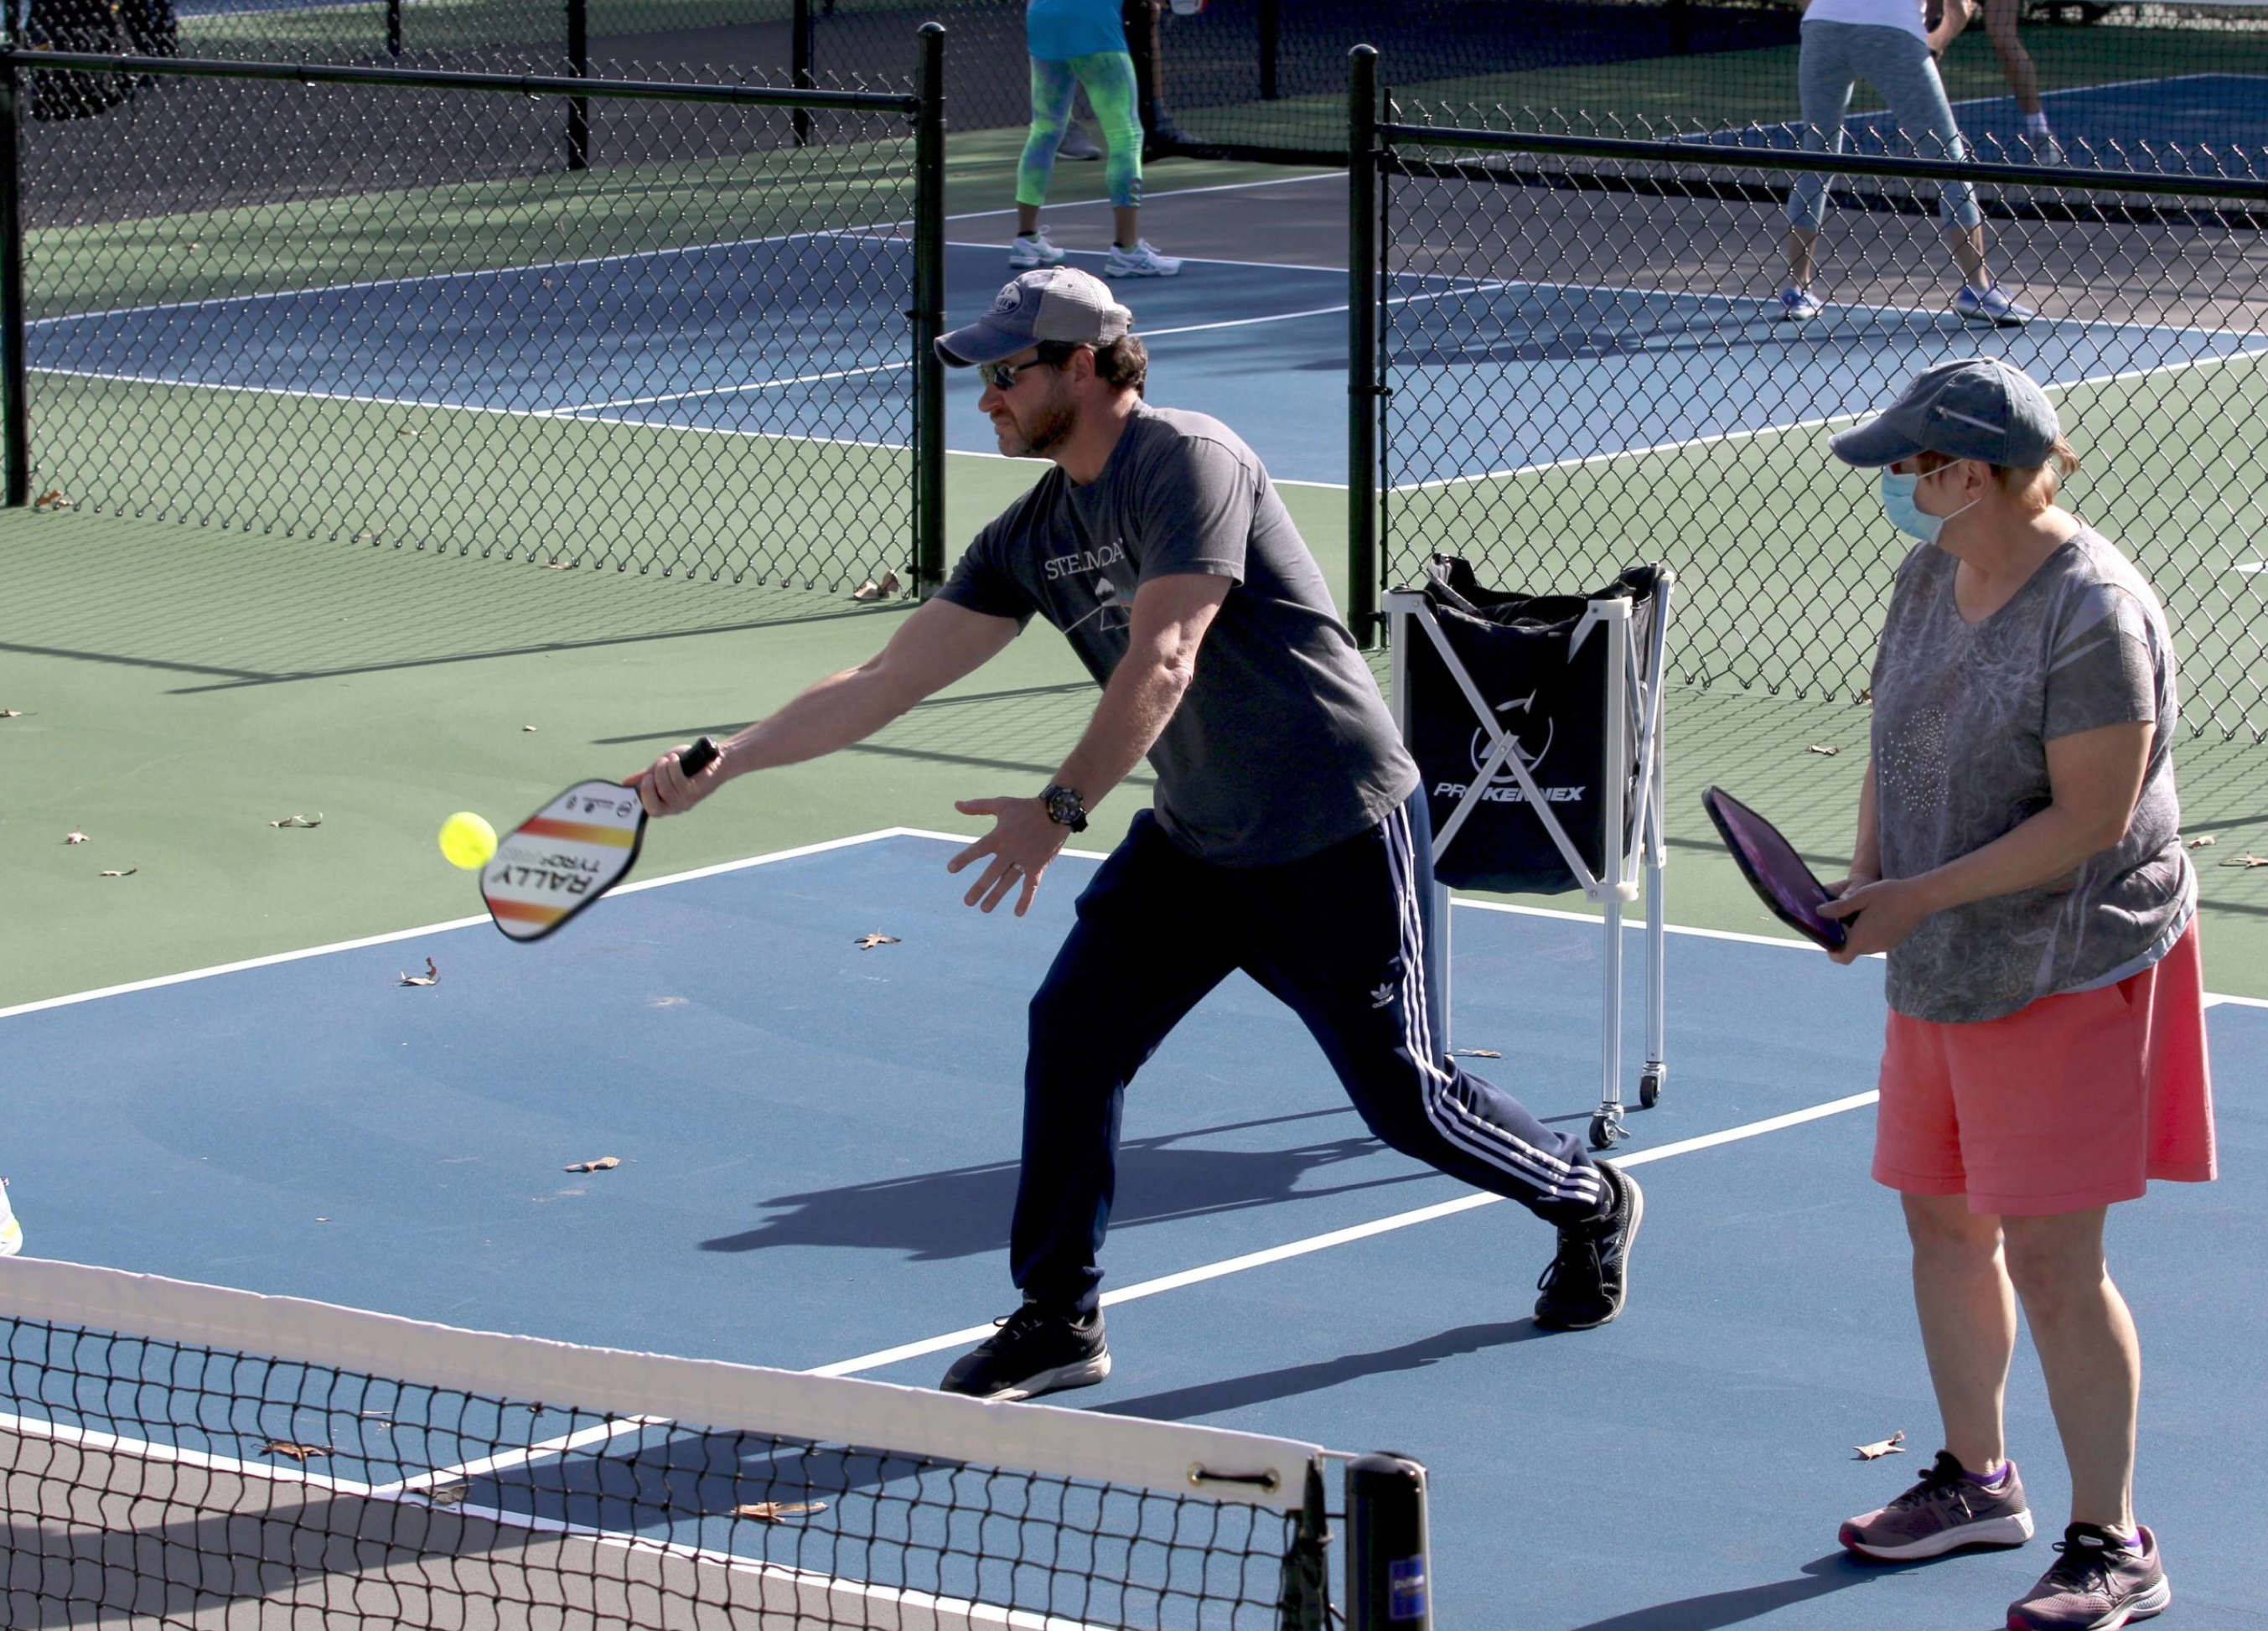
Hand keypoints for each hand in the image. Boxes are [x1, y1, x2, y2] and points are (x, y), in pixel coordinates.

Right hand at [629, 740, 725, 817]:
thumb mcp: (661, 769)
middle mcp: (676, 806)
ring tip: (669, 759)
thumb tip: (626, 783)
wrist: (711, 758)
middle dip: (649, 788)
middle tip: (652, 772)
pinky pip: (677, 780)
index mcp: (666, 803)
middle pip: (655, 807)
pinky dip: (673, 766)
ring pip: (664, 788)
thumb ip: (646, 776)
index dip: (644, 796)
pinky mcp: (695, 791)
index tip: (645, 778)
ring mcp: (686, 801)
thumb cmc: (686, 764)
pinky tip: (676, 759)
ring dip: (663, 769)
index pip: (651, 810)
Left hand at [947, 795, 1070, 915]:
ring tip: (984, 909)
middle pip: (993, 872)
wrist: (1056, 812)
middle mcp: (1011, 850)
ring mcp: (1025, 860)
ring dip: (996, 896)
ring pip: (1008, 881)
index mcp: (1000, 836)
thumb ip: (978, 806)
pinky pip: (1031, 885)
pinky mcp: (1038, 866)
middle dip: (980, 887)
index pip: (979, 849)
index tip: (951, 869)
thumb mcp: (1001, 804)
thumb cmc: (1026, 807)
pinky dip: (1026, 899)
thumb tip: (956, 805)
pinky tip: (1018, 913)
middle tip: (968, 902)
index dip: (965, 858)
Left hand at [1819, 874, 1933, 964]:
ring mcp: (1885, 945)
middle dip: (1844, 938)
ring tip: (1859, 914)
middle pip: (1851, 950)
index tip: (1831, 935)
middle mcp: (1873, 946)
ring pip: (1863, 946)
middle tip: (1844, 917)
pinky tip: (1873, 915)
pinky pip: (1874, 943)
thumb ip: (1840, 907)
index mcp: (1862, 937)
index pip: (1841, 958)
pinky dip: (1869, 934)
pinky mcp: (1893, 942)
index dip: (1832, 950)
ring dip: (1857, 935)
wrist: (1921, 897)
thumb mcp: (1861, 896)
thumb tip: (1820, 913)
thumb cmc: (1889, 894)